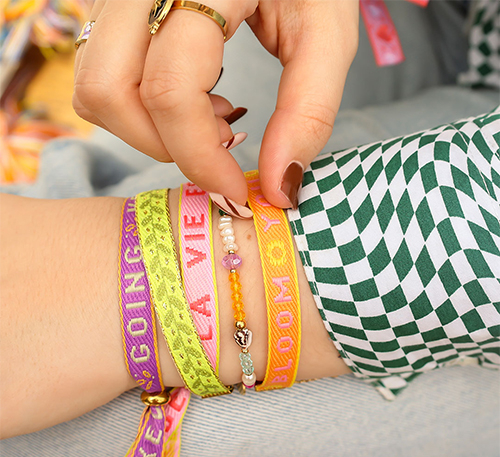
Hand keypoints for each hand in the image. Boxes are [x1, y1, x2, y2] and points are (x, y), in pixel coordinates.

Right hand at [73, 0, 357, 212]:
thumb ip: (308, 112)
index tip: (237, 191)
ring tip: (214, 117)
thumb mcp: (327, 34)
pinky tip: (196, 96)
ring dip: (151, 129)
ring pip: (95, 87)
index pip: (168, 89)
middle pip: (108, 92)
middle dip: (166, 146)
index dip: (199, 158)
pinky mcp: (114, 8)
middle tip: (225, 142)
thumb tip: (279, 188)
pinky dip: (143, 108)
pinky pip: (100, 74)